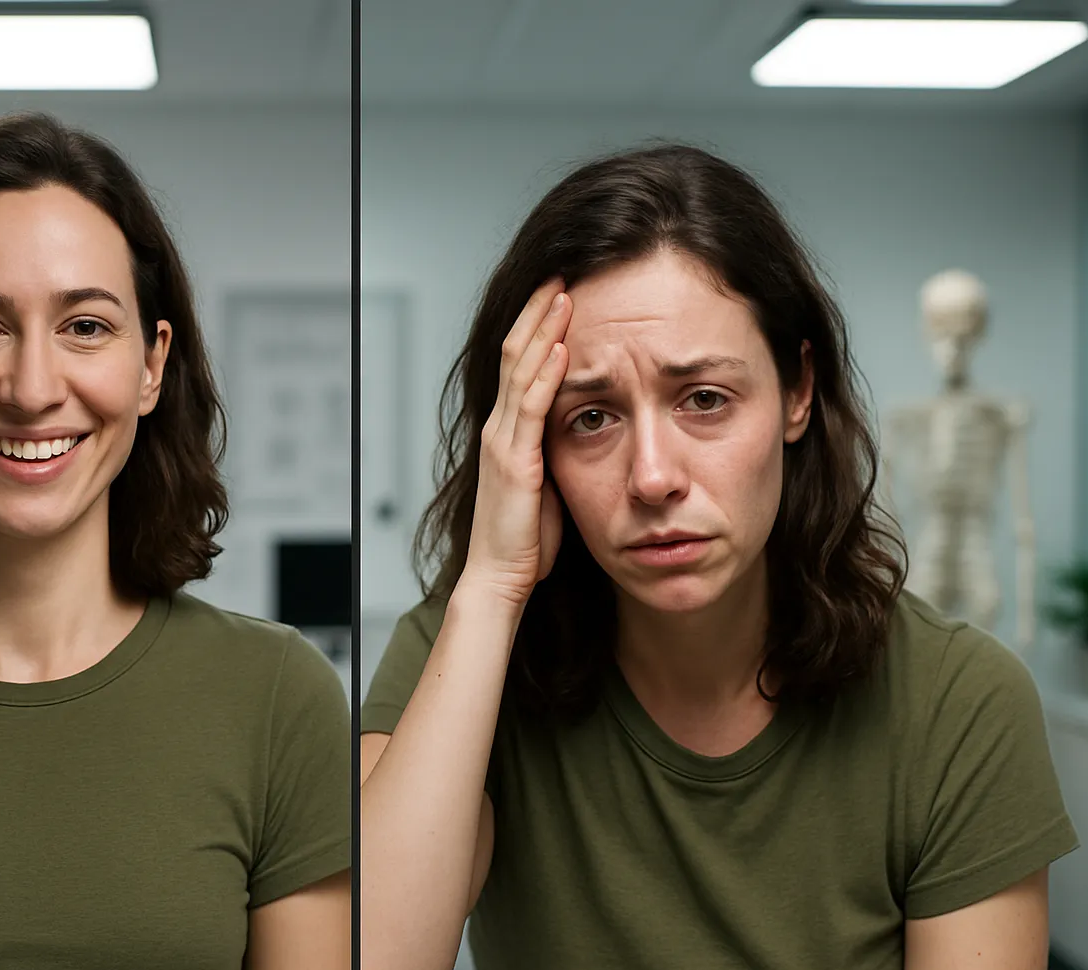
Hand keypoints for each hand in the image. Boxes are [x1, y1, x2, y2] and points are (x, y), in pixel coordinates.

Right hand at [460, 279, 571, 608]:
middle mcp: (500, 428)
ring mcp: (503, 442)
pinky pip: (530, 407)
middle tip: (561, 272)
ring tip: (564, 292)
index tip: (561, 292)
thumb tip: (587, 430)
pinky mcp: (514, 460)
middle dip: (539, 311)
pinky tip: (560, 347)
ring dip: (543, 329)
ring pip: (521, 370)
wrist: (502, 579)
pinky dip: (545, 374)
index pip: (519, 363)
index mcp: (508, 432)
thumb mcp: (549, 484)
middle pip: (515, 352)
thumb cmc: (526, 541)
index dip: (538, 325)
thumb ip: (559, 452)